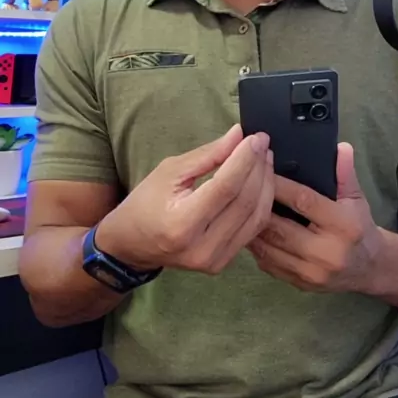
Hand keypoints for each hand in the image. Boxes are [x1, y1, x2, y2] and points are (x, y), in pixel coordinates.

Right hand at [95, 125, 273, 274]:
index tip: (256, 137)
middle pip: (245, 201)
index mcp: (181, 223)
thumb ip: (208, 155)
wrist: (131, 244)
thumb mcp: (169, 171)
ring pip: (256, 216)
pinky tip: (261, 182)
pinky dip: (261, 203)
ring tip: (263, 158)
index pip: (225, 187)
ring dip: (265, 184)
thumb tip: (239, 135)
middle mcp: (201, 247)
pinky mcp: (223, 262)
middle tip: (262, 143)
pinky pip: (253, 230)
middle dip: (258, 168)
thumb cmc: (145, 203)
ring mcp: (214, 260)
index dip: (245, 159)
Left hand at [248, 143, 381, 293]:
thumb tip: (340, 147)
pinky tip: (245, 231)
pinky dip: (255, 247)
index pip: (304, 201)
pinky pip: (268, 264)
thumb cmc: (359, 227)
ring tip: (237, 209)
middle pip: (280, 227)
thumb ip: (345, 173)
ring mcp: (312, 273)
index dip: (278, 184)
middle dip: (257, 206)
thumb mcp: (356, 198)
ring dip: (250, 228)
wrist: (369, 268)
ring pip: (269, 248)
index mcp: (345, 226)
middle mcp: (328, 253)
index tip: (260, 167)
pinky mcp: (300, 284)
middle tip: (239, 187)